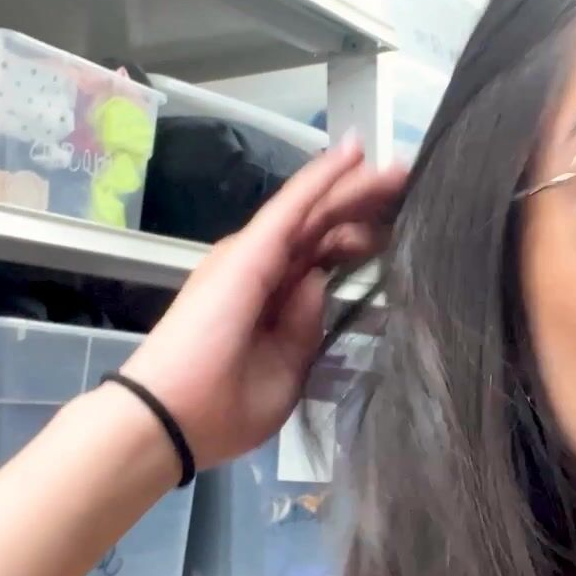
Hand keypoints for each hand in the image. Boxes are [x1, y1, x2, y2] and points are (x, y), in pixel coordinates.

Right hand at [121, 135, 406, 467]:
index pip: (322, 259)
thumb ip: (305, 328)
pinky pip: (293, 206)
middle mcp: (260, 270)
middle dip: (365, 206)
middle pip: (323, 228)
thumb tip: (319, 284)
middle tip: (406, 183)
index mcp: (270, 302)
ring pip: (314, 210)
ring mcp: (252, 256)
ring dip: (355, 186)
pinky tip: (353, 156)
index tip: (397, 230)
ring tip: (397, 168)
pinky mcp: (249, 251)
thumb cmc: (220, 410)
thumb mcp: (284, 375)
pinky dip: (322, 178)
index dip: (358, 241)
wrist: (170, 419)